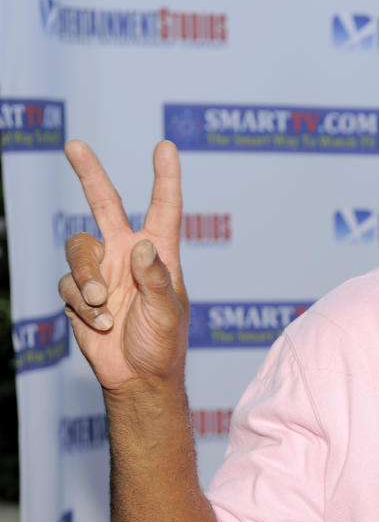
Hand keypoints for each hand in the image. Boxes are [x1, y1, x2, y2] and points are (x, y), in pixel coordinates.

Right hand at [58, 140, 188, 392]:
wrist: (137, 376)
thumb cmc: (163, 343)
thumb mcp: (168, 312)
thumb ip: (156, 279)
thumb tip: (144, 245)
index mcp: (159, 254)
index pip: (164, 208)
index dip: (165, 177)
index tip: (166, 146)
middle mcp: (127, 254)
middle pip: (104, 204)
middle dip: (89, 174)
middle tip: (75, 145)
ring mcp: (101, 271)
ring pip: (77, 248)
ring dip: (86, 276)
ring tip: (102, 304)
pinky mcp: (78, 293)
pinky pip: (68, 285)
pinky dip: (82, 305)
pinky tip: (102, 323)